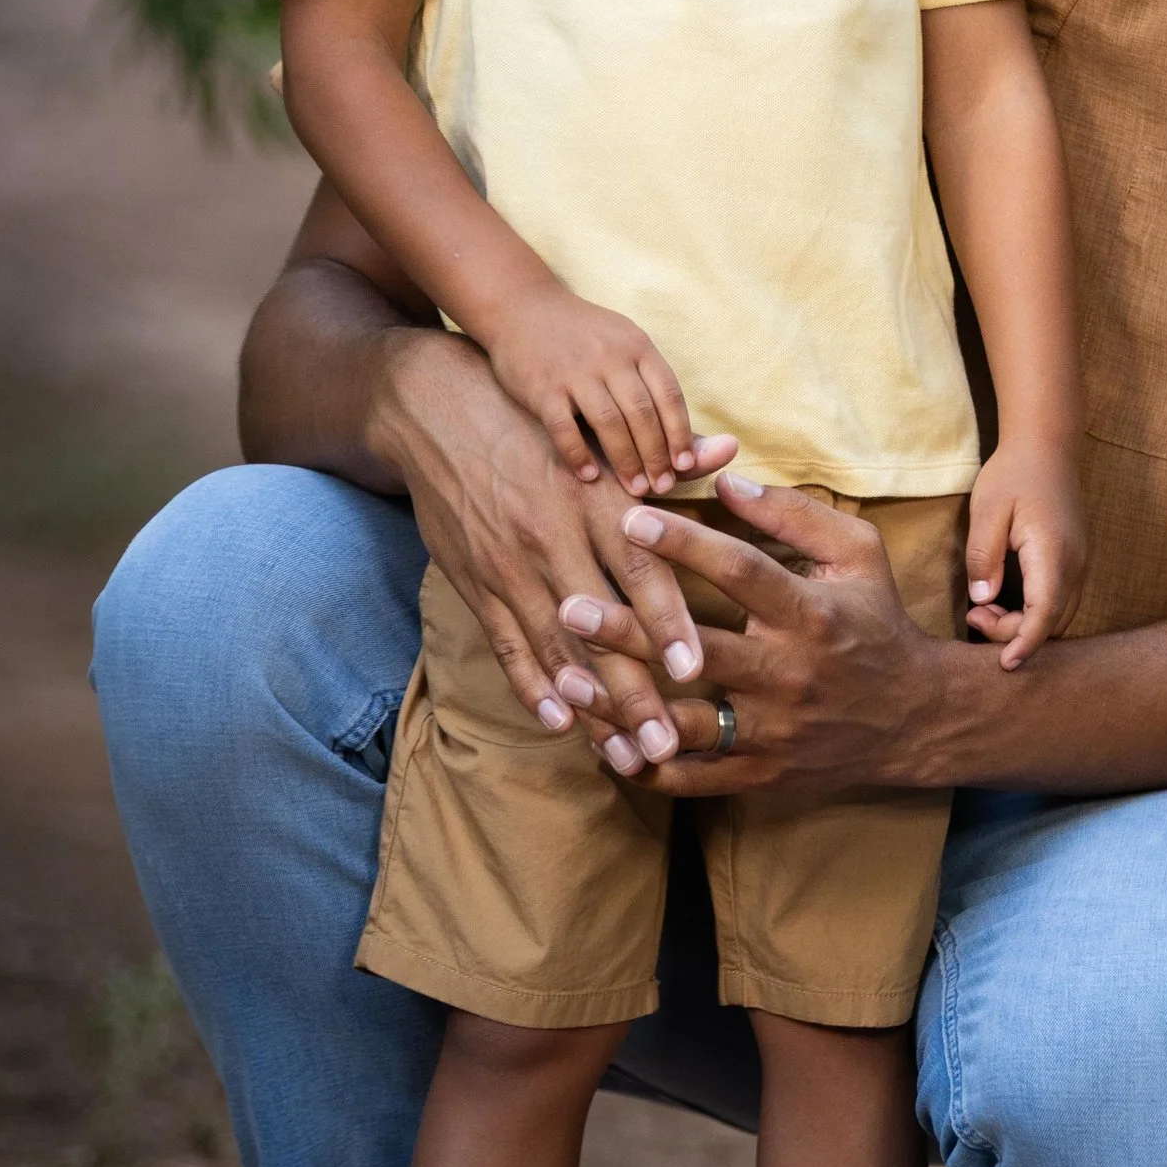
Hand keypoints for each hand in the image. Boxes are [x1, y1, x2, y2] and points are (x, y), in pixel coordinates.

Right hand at [366, 326, 734, 766]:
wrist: (438, 409)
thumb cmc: (536, 425)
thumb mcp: (597, 437)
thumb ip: (666, 458)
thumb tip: (728, 451)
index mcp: (593, 499)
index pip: (637, 569)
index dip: (666, 621)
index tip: (693, 672)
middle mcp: (552, 538)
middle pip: (601, 628)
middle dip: (635, 693)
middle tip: (669, 746)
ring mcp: (509, 566)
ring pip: (556, 650)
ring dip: (592, 709)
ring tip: (628, 756)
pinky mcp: (477, 583)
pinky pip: (507, 645)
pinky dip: (532, 687)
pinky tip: (561, 724)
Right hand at [481, 279, 707, 499]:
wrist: (522, 306)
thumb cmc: (581, 332)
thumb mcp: (621, 338)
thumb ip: (646, 375)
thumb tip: (681, 424)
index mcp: (636, 345)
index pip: (668, 394)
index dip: (680, 433)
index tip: (686, 464)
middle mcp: (609, 356)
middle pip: (642, 414)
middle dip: (656, 455)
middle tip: (662, 486)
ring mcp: (575, 372)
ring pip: (609, 424)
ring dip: (626, 461)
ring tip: (636, 489)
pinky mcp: (543, 387)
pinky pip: (564, 429)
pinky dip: (579, 455)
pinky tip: (590, 475)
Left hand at [563, 474, 953, 796]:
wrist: (915, 721)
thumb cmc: (876, 622)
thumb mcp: (857, 555)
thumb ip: (792, 515)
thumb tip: (724, 478)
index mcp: (811, 614)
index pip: (742, 572)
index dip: (684, 544)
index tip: (629, 518)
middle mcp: (790, 675)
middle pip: (699, 651)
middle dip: (629, 629)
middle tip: (570, 603)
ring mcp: (775, 732)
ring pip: (685, 724)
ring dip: (621, 705)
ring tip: (567, 680)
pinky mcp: (763, 775)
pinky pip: (695, 778)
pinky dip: (647, 764)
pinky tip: (603, 743)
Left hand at [965, 437, 1086, 666]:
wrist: (1047, 445)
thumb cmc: (1014, 474)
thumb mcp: (987, 510)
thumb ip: (983, 557)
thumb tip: (982, 600)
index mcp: (1054, 554)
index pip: (1045, 615)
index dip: (1025, 644)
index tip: (1005, 665)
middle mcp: (1075, 565)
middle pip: (1052, 623)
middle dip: (1015, 634)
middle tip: (974, 617)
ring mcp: (1080, 564)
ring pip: (1059, 615)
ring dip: (1025, 623)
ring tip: (984, 609)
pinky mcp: (1075, 561)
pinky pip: (1060, 601)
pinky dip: (1035, 612)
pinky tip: (1005, 599)